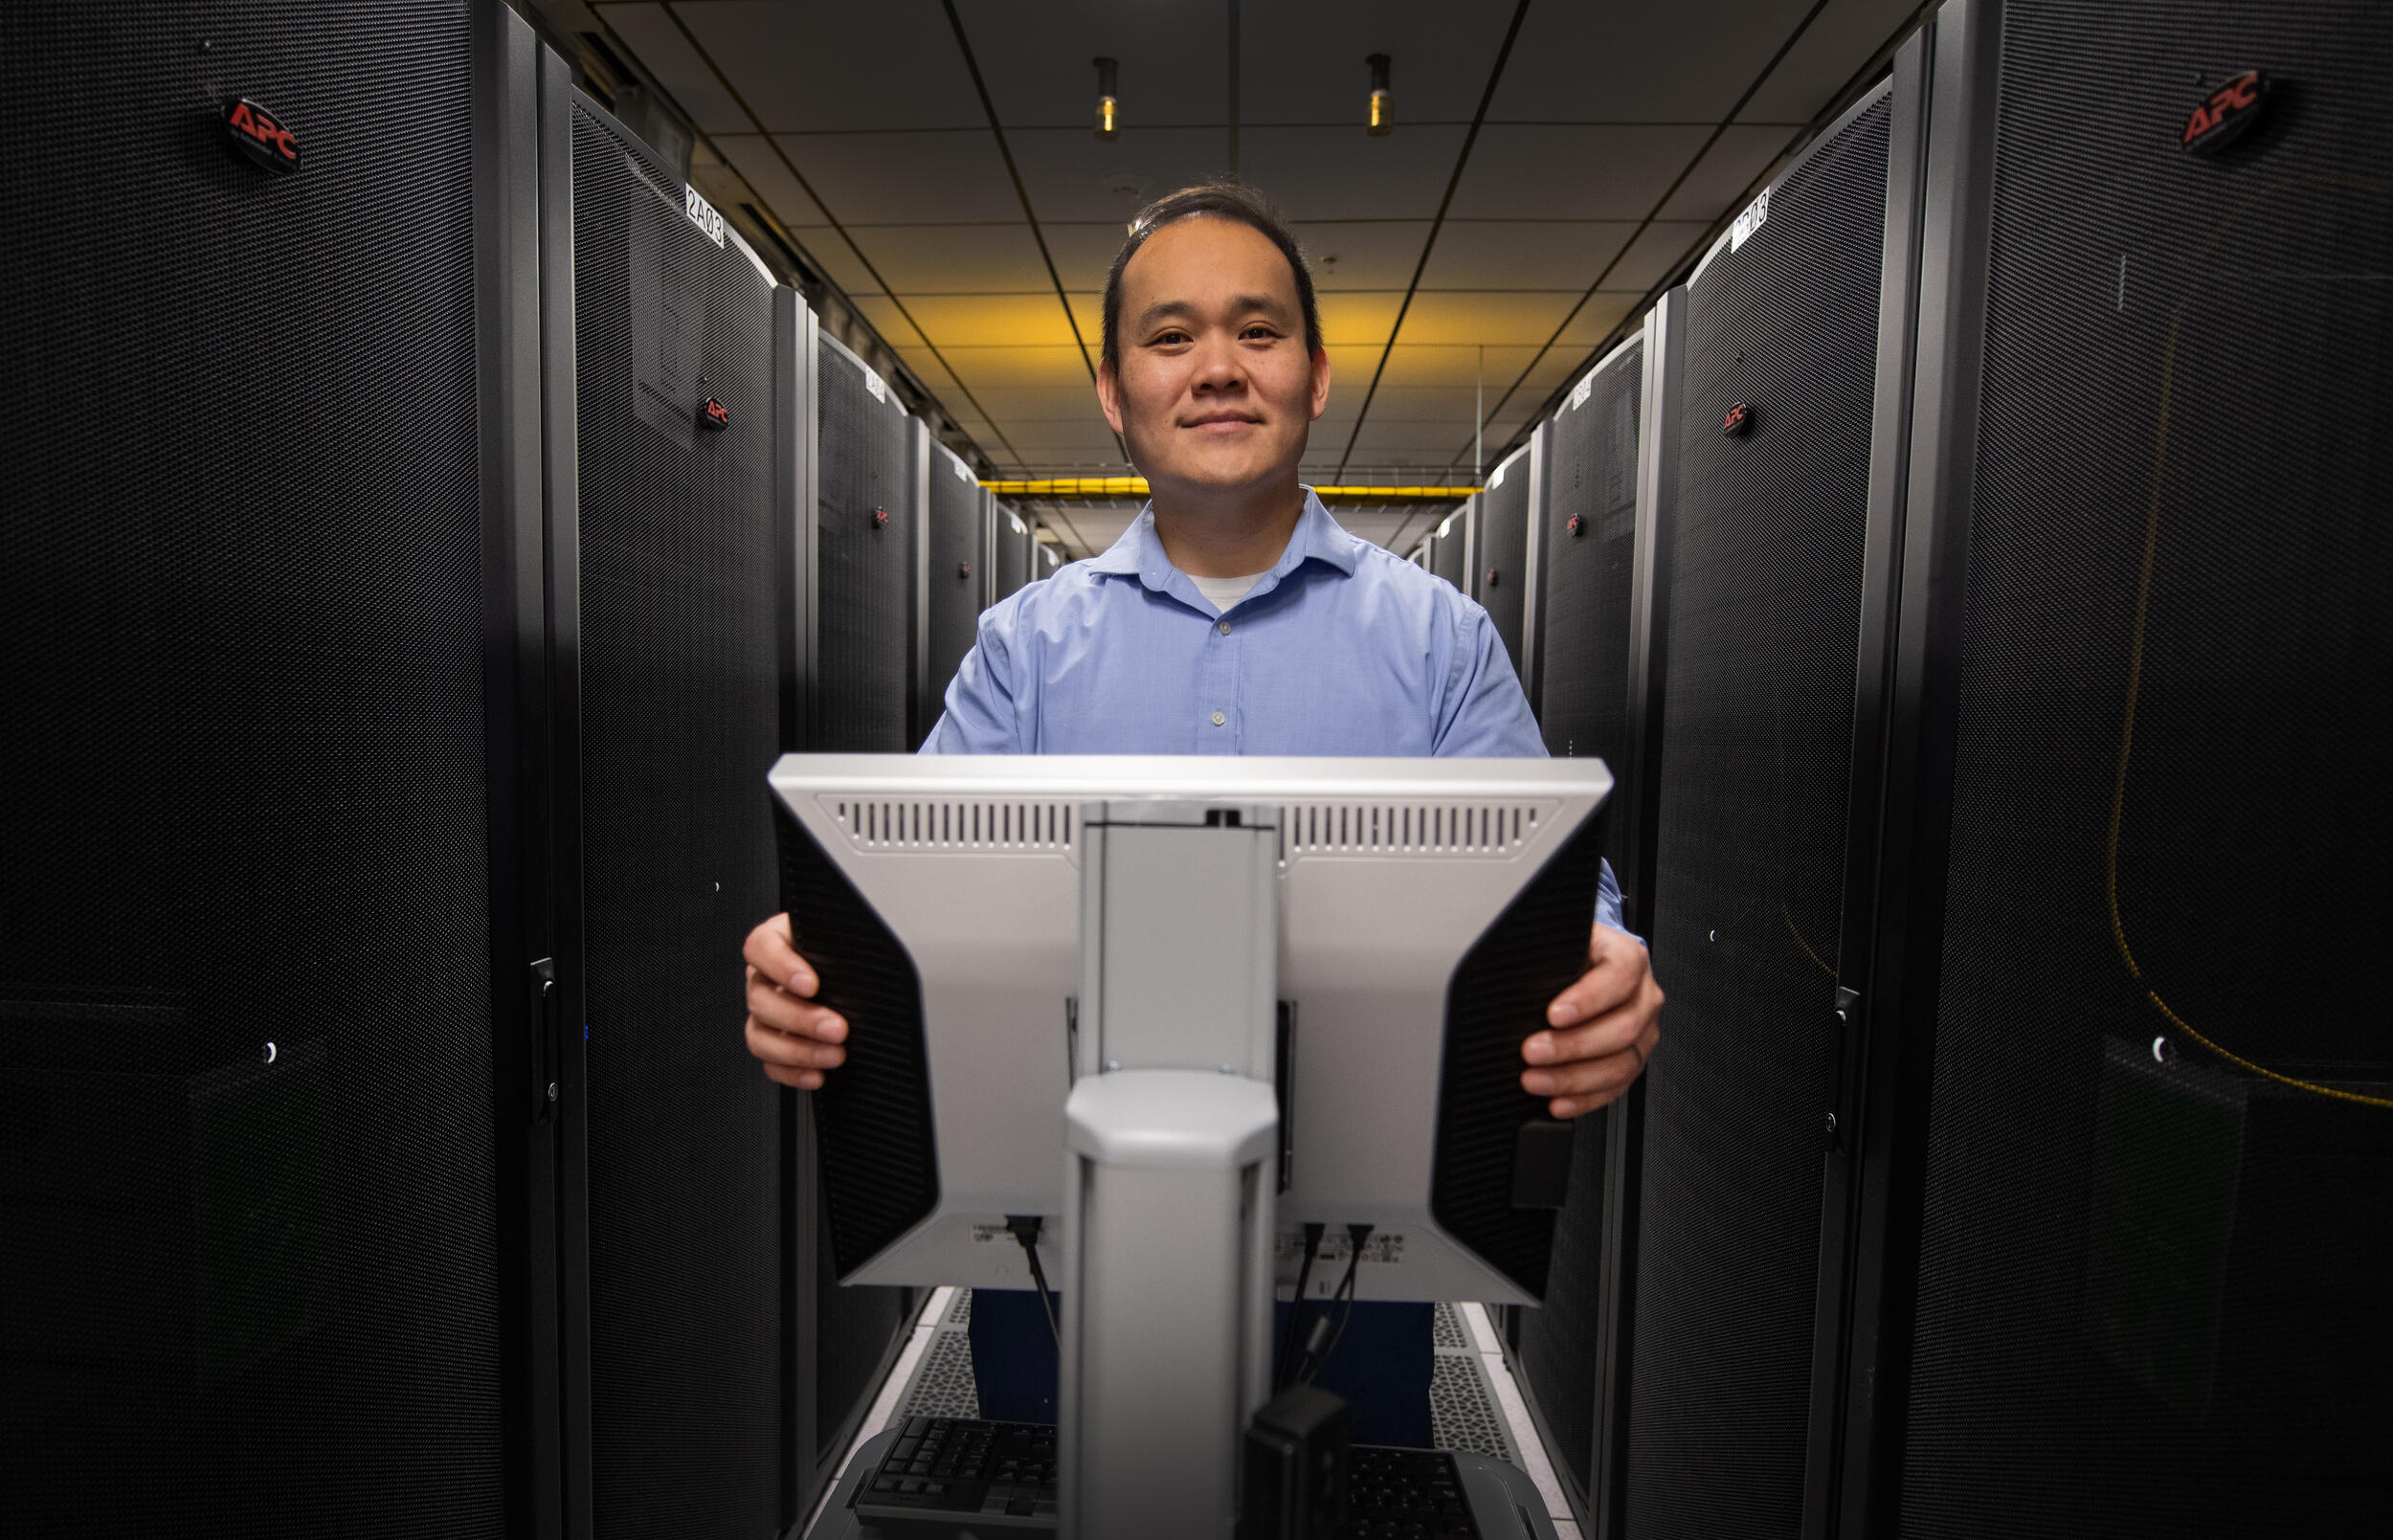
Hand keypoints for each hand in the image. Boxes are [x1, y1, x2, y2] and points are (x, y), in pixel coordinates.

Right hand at [743, 913, 846, 1089]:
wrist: (868, 985)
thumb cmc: (854, 958)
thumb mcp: (849, 943)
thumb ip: (844, 945)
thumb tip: (862, 956)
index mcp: (779, 942)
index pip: (761, 947)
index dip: (781, 967)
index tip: (811, 984)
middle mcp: (765, 978)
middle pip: (761, 999)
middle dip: (801, 1018)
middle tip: (837, 1028)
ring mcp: (766, 1014)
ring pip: (761, 1036)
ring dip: (798, 1050)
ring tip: (835, 1055)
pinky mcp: (774, 1045)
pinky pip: (771, 1064)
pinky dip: (793, 1073)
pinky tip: (818, 1074)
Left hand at [1521, 922, 1661, 1118]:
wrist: (1587, 967)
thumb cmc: (1570, 956)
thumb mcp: (1559, 943)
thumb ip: (1548, 955)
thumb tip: (1512, 973)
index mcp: (1628, 958)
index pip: (1619, 976)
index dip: (1588, 999)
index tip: (1553, 1014)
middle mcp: (1643, 997)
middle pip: (1622, 1027)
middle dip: (1572, 1045)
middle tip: (1532, 1051)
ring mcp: (1643, 1032)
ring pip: (1620, 1064)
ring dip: (1573, 1078)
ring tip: (1535, 1080)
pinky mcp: (1632, 1061)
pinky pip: (1615, 1087)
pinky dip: (1584, 1099)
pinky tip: (1557, 1102)